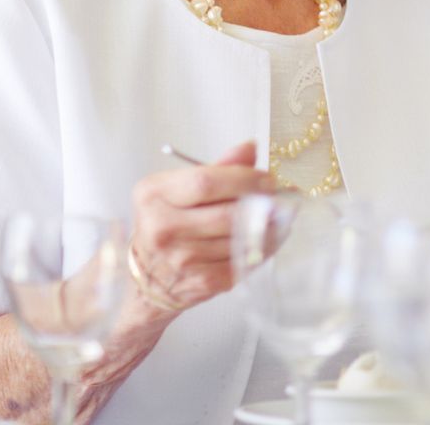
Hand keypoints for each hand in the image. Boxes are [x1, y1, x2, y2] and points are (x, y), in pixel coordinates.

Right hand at [127, 141, 274, 313]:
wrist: (149, 275)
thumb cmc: (170, 221)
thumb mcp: (181, 187)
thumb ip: (217, 168)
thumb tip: (250, 147)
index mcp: (154, 195)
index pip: (206, 183)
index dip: (245, 179)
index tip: (268, 180)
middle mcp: (161, 228)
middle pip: (227, 214)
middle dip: (263, 205)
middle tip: (280, 199)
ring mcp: (180, 259)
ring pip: (241, 239)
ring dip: (269, 228)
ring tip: (279, 218)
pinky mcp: (201, 281)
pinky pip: (244, 261)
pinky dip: (263, 249)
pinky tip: (267, 239)